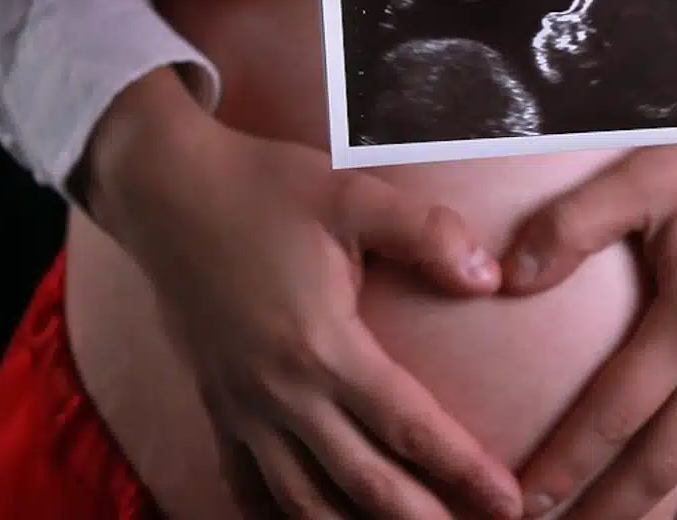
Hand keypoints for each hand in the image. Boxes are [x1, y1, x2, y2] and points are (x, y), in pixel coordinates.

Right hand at [86, 70, 522, 519]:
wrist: (167, 192)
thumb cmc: (263, 190)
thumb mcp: (352, 195)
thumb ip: (426, 234)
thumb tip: (488, 278)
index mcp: (323, 347)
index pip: (408, 427)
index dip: (464, 469)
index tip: (509, 502)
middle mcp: (281, 395)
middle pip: (364, 485)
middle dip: (423, 519)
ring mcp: (242, 408)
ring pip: (304, 504)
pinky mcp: (215, 405)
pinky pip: (247, 487)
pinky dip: (282, 518)